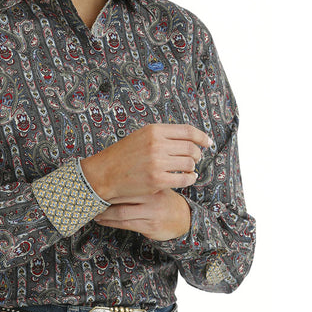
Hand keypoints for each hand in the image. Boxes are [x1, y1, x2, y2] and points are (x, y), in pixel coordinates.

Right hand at [80, 123, 211, 201]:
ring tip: (189, 169)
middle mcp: (157, 145)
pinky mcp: (157, 180)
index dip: (201, 137)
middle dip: (197, 154)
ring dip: (192, 167)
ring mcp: (157, 163)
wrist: (104, 174)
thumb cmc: (122, 156)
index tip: (208, 142)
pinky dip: (190, 179)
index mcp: (154, 131)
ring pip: (189, 163)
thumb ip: (162, 135)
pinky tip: (189, 178)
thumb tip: (188, 138)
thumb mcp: (141, 136)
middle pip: (191, 148)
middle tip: (196, 159)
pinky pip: (183, 179)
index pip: (187, 131)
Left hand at [93, 189, 191, 240]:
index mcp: (153, 183)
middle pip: (122, 196)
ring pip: (121, 212)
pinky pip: (125, 224)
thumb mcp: (156, 185)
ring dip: (104, 213)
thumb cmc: (164, 200)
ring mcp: (151, 213)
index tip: (95, 184)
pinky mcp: (149, 226)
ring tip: (94, 212)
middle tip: (89, 197)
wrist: (184, 218)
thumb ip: (139, 182)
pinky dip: (110, 222)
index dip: (109, 184)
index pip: (126, 182)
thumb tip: (110, 176)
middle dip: (103, 197)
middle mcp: (152, 197)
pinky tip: (102, 220)